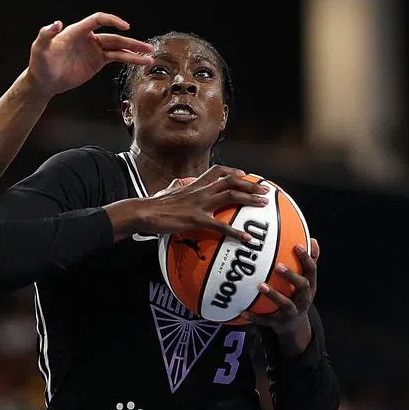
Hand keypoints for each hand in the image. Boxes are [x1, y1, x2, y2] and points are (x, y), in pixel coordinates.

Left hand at [27, 13, 154, 96]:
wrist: (44, 81)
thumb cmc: (40, 63)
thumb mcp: (40, 47)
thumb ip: (46, 34)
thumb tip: (56, 23)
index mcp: (77, 31)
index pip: (98, 20)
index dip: (112, 21)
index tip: (125, 27)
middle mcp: (89, 38)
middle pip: (114, 36)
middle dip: (131, 42)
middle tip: (146, 46)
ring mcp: (95, 50)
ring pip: (118, 48)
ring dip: (134, 52)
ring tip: (150, 56)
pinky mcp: (97, 62)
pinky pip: (116, 58)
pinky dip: (129, 59)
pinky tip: (140, 62)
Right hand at [138, 165, 269, 240]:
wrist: (143, 211)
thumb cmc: (152, 204)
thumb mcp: (167, 190)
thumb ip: (176, 186)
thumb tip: (177, 183)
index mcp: (194, 184)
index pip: (217, 171)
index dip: (234, 171)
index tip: (245, 174)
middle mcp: (200, 191)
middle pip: (231, 181)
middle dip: (251, 184)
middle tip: (265, 190)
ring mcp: (200, 204)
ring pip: (231, 196)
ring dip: (250, 199)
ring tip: (264, 204)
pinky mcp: (196, 219)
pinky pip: (221, 226)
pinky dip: (236, 232)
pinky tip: (247, 239)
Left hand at [247, 238, 319, 341]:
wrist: (295, 326)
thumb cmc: (297, 296)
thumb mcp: (305, 281)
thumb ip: (308, 262)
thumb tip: (312, 239)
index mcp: (310, 286)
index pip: (312, 270)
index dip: (306, 258)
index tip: (297, 245)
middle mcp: (304, 299)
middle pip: (302, 286)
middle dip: (291, 276)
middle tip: (277, 266)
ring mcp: (292, 312)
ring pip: (286, 305)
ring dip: (274, 295)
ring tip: (260, 286)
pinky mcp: (279, 323)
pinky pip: (266, 321)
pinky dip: (255, 317)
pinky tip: (243, 311)